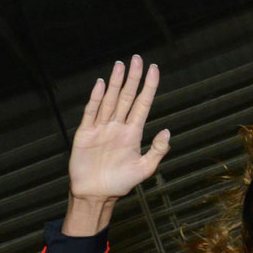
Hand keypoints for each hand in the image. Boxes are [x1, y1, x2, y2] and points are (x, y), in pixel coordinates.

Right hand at [67, 56, 169, 204]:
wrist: (96, 194)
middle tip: (137, 58)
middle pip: (127, 97)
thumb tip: (168, 131)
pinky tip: (101, 84)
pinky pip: (91, 112)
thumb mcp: (145, 168)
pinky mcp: (85, 133)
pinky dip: (96, 98)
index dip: (149, 86)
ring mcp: (101, 128)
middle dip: (133, 78)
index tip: (155, 69)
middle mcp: (118, 126)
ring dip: (115, 83)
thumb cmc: (121, 183)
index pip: (143, 104)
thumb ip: (157, 150)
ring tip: (120, 65)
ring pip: (109, 100)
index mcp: (133, 133)